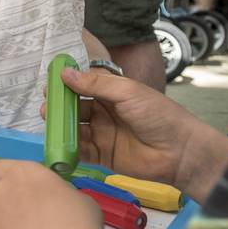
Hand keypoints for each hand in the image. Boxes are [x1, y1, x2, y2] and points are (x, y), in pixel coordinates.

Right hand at [45, 68, 227, 200]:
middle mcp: (104, 112)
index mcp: (111, 93)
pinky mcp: (101, 156)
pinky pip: (80, 150)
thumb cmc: (157, 115)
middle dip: (60, 106)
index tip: (50, 84)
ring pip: (75, 128)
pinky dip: (68, 147)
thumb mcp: (127, 92)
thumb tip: (64, 73)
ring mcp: (102, 134)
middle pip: (75, 107)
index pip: (83, 86)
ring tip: (50, 123)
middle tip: (47, 107)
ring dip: (62, 126)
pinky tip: (59, 143)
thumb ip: (95, 84)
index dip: (66, 84)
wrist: (180, 151)